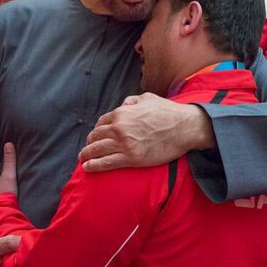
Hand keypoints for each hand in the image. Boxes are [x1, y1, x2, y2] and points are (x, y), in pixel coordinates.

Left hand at [78, 92, 214, 171]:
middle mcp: (119, 128)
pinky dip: (94, 166)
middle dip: (90, 143)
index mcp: (122, 113)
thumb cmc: (168, 112)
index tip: (96, 135)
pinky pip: (107, 163)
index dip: (97, 130)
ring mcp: (124, 144)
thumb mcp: (147, 98)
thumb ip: (132, 100)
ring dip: (87, 155)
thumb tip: (124, 104)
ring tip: (83, 159)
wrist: (184, 128)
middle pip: (96, 137)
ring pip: (97, 150)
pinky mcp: (131, 158)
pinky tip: (87, 167)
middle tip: (87, 148)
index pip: (101, 122)